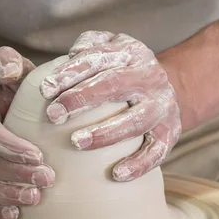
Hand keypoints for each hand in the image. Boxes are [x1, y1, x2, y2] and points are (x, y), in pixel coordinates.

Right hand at [0, 47, 54, 218]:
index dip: (10, 146)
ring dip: (8, 193)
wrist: (9, 124)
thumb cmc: (20, 100)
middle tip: (47, 178)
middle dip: (16, 172)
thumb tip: (7, 68)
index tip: (38, 154)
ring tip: (35, 197)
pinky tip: (16, 215)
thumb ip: (12, 65)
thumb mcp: (18, 78)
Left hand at [39, 31, 181, 181]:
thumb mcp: (113, 46)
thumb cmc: (125, 70)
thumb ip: (91, 43)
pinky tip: (116, 175)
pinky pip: (157, 152)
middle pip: (115, 85)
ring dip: (106, 133)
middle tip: (53, 115)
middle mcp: (150, 78)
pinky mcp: (171, 133)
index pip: (98, 58)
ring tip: (76, 142)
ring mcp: (163, 107)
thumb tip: (72, 53)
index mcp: (132, 54)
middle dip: (82, 99)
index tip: (44, 90)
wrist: (173, 88)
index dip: (70, 73)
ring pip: (136, 121)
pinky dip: (138, 164)